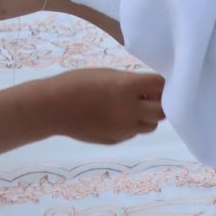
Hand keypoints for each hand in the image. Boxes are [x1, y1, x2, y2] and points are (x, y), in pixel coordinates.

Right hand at [40, 69, 164, 144]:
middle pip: (163, 112)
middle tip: (150, 97)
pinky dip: (131, 125)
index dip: (161, 83)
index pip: (161, 85)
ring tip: (131, 107)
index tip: (156, 82)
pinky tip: (114, 116)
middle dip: (160, 103)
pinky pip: (133, 133)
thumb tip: (151, 89)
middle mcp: (129, 111)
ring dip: (148, 116)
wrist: (53, 107)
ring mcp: (123, 129)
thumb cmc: (78, 83)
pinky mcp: (116, 140)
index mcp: (126, 87)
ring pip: (150, 126)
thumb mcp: (108, 75)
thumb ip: (131, 82)